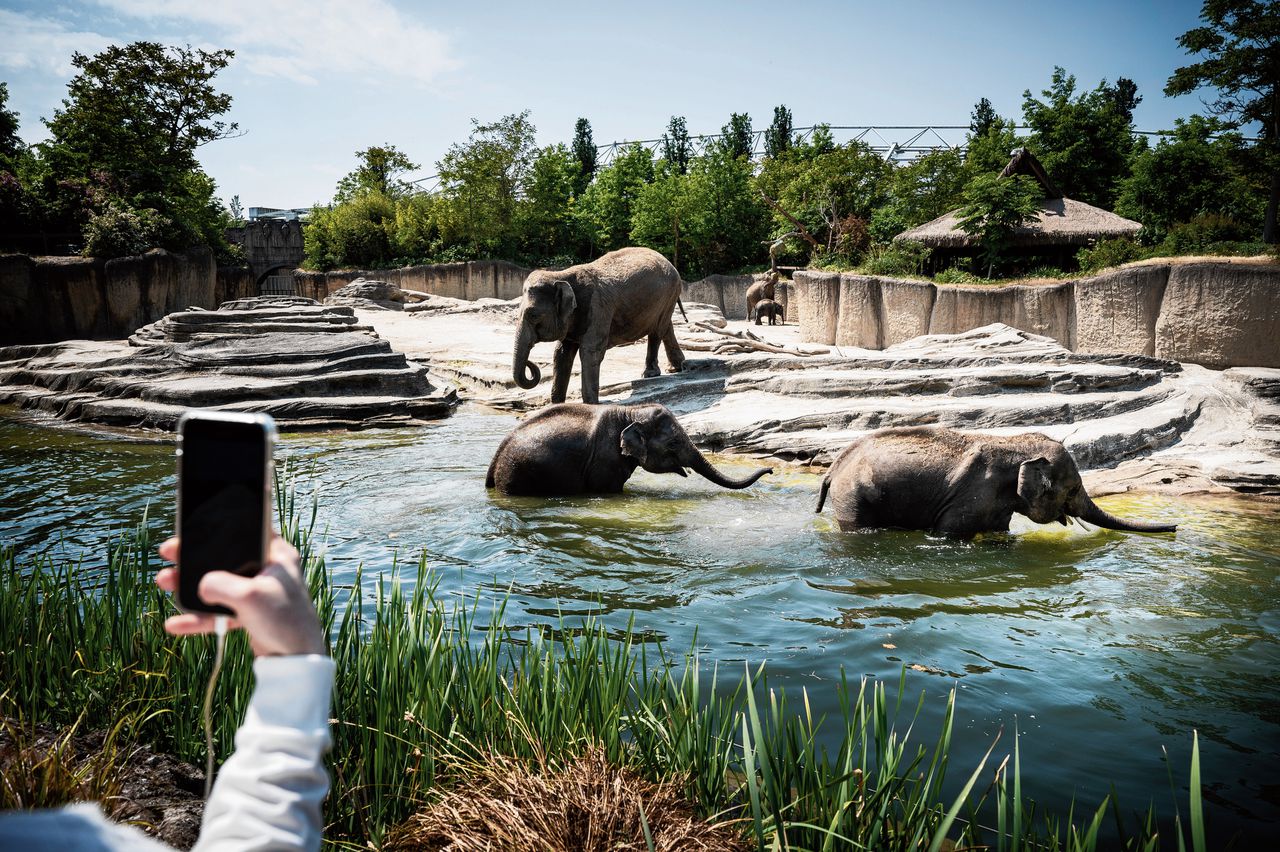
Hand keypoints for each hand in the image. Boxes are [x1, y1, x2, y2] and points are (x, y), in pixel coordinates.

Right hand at [156, 535, 325, 656]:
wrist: (296, 661)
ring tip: (164, 584)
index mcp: (277, 555)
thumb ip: (221, 584)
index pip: (247, 532)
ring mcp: (257, 592)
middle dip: (194, 559)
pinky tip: (176, 624)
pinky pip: (219, 610)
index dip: (220, 528)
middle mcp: (268, 570)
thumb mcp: (251, 596)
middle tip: (168, 552)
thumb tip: (202, 585)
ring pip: (218, 585)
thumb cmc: (285, 621)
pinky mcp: (249, 613)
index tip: (192, 528)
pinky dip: (200, 617)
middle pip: (224, 558)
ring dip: (190, 586)